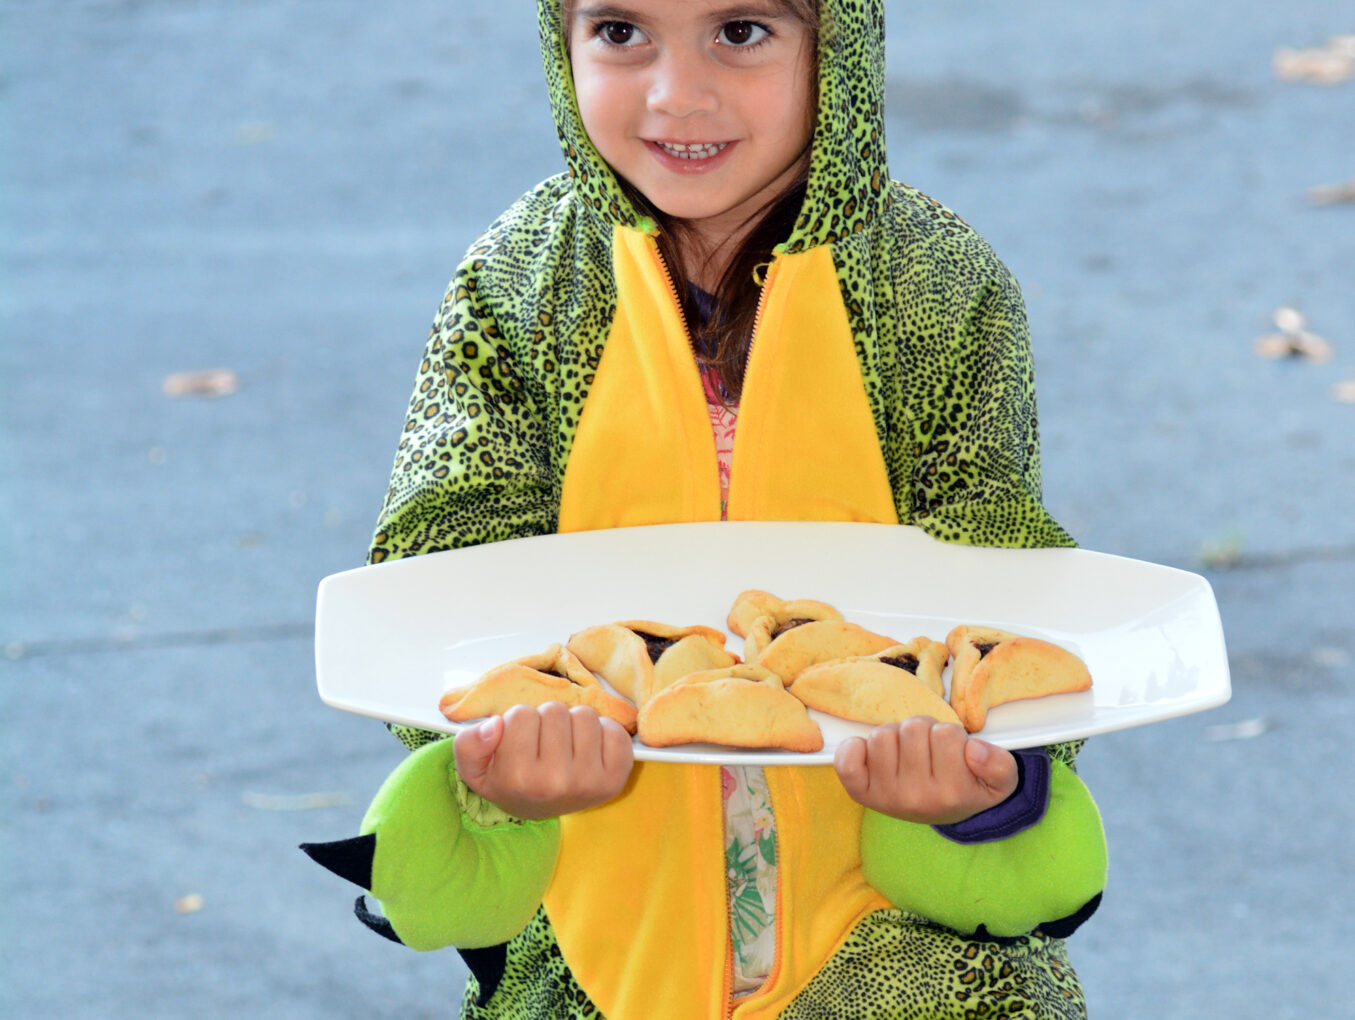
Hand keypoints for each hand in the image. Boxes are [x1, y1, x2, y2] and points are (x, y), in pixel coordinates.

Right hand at [452, 702, 634, 819]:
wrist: (538, 809)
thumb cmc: (508, 780)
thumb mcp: (475, 767)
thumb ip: (469, 744)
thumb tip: (495, 724)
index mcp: (518, 779)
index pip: (521, 714)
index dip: (518, 722)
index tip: (519, 742)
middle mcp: (555, 783)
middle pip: (554, 711)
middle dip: (546, 721)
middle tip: (543, 744)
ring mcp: (589, 782)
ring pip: (584, 715)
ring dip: (573, 724)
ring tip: (564, 746)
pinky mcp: (616, 779)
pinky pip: (614, 730)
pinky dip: (603, 732)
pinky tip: (588, 749)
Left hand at [833, 716, 1017, 824]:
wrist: (942, 812)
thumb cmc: (966, 788)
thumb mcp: (1000, 781)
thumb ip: (1000, 764)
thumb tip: (974, 750)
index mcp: (951, 794)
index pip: (946, 733)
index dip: (951, 735)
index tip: (953, 753)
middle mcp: (916, 798)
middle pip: (913, 729)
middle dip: (924, 732)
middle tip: (929, 751)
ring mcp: (885, 796)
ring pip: (883, 735)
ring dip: (896, 737)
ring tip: (908, 753)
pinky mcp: (861, 792)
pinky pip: (847, 759)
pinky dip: (856, 748)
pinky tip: (873, 755)